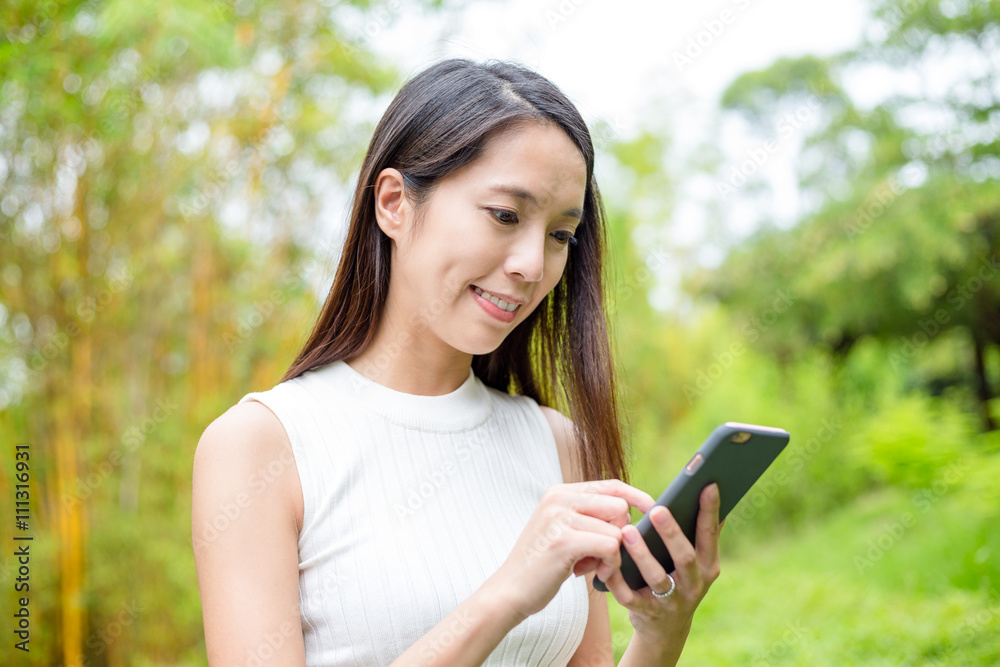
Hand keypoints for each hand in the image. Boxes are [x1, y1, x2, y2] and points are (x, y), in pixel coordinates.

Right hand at [492, 479, 655, 619]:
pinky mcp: (564, 541)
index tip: (653, 508)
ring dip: (614, 555)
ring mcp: (560, 518)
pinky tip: (595, 575)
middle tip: (602, 555)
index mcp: (559, 492)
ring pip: (616, 530)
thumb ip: (589, 517)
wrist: (509, 591)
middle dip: (620, 534)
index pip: (610, 485)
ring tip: (594, 568)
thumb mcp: (563, 531)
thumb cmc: (543, 565)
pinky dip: (610, 564)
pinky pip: (611, 546)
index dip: (635, 495)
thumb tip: (630, 510)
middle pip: (618, 506)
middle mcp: (558, 499)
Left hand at [600, 483, 722, 648]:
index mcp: (707, 565)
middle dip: (672, 534)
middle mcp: (693, 584)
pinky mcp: (644, 612)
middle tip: (658, 510)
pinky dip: (616, 578)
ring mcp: (670, 601)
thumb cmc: (679, 579)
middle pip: (685, 558)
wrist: (665, 629)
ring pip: (656, 577)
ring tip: (627, 531)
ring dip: (642, 554)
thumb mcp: (698, 561)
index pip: (710, 535)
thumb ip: (701, 532)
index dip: (710, 511)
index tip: (708, 484)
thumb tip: (712, 490)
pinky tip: (607, 560)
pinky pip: (628, 595)